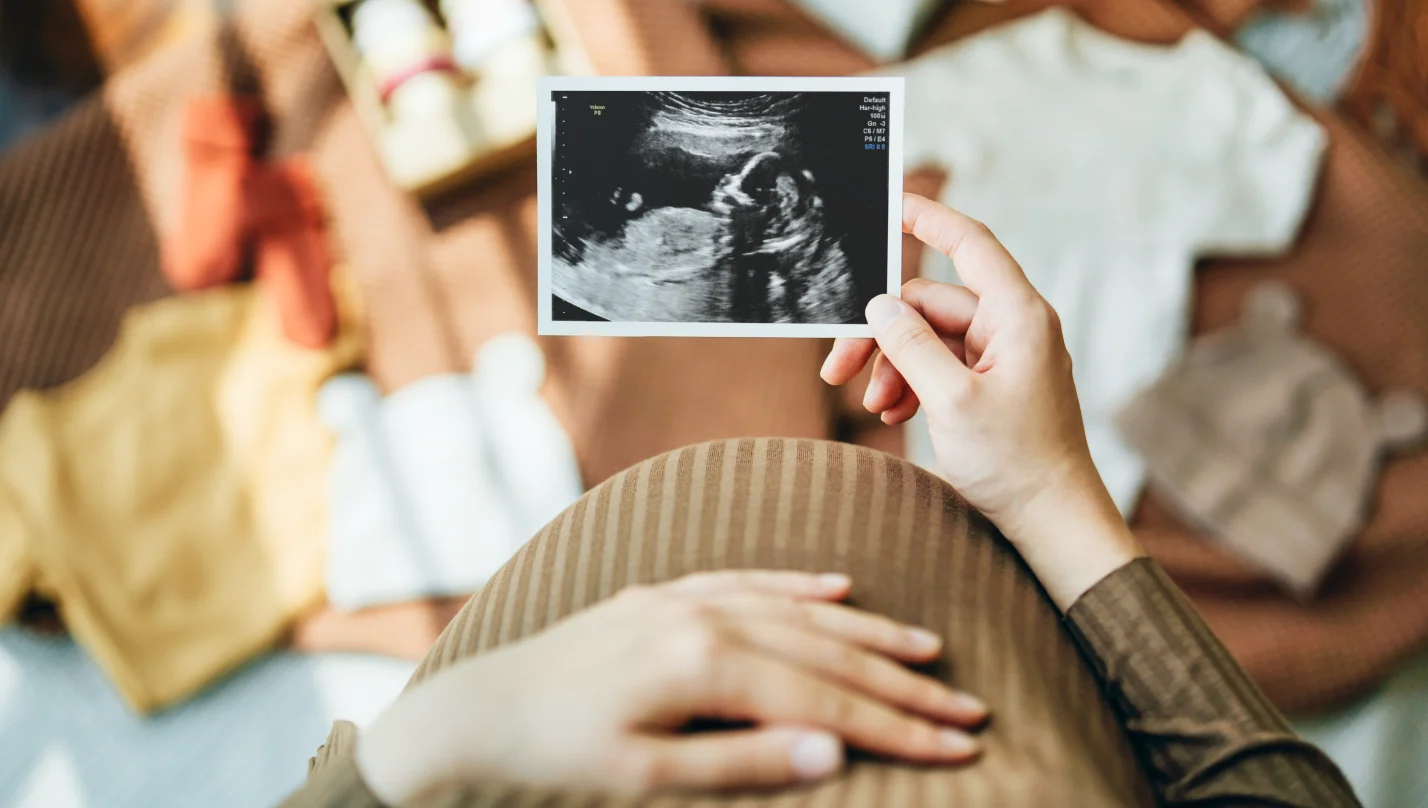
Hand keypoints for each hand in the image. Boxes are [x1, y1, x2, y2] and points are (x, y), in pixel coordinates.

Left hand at [357, 570, 986, 801]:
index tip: (959, 743)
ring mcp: (681, 600)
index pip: (824, 700)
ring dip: (866, 633)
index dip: (897, 726)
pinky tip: (838, 590)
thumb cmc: (556, 759)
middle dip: (901, 684)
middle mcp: (700, 619)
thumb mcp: (646, 779)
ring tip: (928, 650)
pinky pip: (746, 581)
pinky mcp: (663, 596)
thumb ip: (743, 760)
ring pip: (796, 612)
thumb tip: (834, 751)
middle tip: (969, 707)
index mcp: (701, 666)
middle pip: (825, 653)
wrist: (476, 715)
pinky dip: (797, 588)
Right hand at [821, 194, 1140, 606]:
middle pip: (929, 304)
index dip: (928, 218)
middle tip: (838, 369)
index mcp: (1017, 316)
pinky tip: (893, 413)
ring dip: (893, 365)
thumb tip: (880, 306)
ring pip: (928, 338)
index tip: (891, 202)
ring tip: (872, 405)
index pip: (969, 245)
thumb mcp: (950, 401)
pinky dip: (911, 383)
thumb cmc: (1016, 464)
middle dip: (882, 334)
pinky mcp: (993, 384)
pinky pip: (940, 365)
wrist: (1051, 521)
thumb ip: (910, 346)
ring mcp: (1003, 356)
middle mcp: (1013, 327)